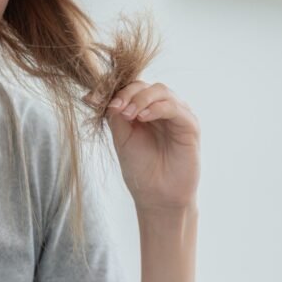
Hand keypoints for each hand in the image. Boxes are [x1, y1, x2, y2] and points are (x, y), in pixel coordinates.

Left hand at [85, 80, 200, 213]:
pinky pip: (174, 107)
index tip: (91, 99)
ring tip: (127, 113)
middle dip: (126, 93)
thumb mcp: (122, 138)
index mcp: (144, 109)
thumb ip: (115, 116)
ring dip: (140, 98)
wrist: (157, 196)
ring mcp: (177, 115)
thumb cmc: (140, 169)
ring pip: (160, 90)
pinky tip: (142, 118)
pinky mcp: (190, 125)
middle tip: (114, 106)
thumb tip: (97, 96)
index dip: (111, 90)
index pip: (129, 88)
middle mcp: (161, 108)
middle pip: (144, 85)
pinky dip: (156, 108)